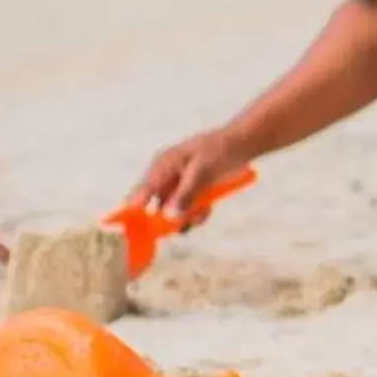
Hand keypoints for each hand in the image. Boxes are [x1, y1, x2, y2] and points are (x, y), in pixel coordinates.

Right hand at [132, 130, 247, 225]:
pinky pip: (187, 210)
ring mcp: (178, 185)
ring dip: (187, 217)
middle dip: (169, 220)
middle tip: (183, 225)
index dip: (134, 214)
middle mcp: (165, 177)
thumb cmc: (218, 150)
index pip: (140, 194)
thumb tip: (168, 217)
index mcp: (161, 166)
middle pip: (156, 207)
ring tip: (202, 212)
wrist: (242, 143)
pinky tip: (207, 210)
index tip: (136, 233)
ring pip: (173, 212)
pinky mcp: (191, 192)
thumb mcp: (201, 171)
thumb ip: (185, 194)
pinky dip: (197, 213)